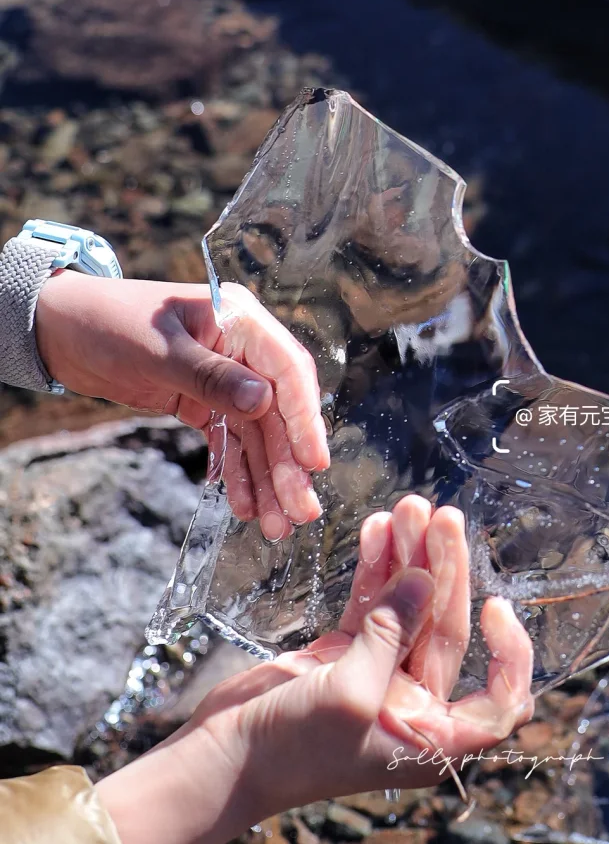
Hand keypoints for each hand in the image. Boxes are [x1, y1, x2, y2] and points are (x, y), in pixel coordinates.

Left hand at [34, 275, 327, 538]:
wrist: (60, 329)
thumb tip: (265, 404)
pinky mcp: (203, 401)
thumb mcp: (159, 352)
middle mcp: (242, 348)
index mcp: (240, 319)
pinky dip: (237, 472)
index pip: (286, 371)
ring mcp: (225, 376)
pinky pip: (230, 440)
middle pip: (277, 410)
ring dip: (267, 477)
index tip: (314, 463)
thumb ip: (212, 378)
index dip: (304, 418)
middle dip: (288, 463)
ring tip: (277, 524)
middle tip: (300, 512)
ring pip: (256, 433)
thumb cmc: (108, 324)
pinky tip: (244, 505)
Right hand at [97, 498, 533, 843]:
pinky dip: (374, 567)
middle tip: (443, 516)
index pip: (498, 701)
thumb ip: (390, 634)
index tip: (497, 606)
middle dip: (443, 571)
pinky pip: (369, 604)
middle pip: (445, 630)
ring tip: (408, 506)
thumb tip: (424, 579)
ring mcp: (377, 676)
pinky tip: (376, 526)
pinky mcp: (342, 656)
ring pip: (406, 607)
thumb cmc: (291, 749)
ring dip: (409, 557)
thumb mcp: (351, 694)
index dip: (511, 658)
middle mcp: (413, 706)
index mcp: (432, 737)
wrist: (219, 760)